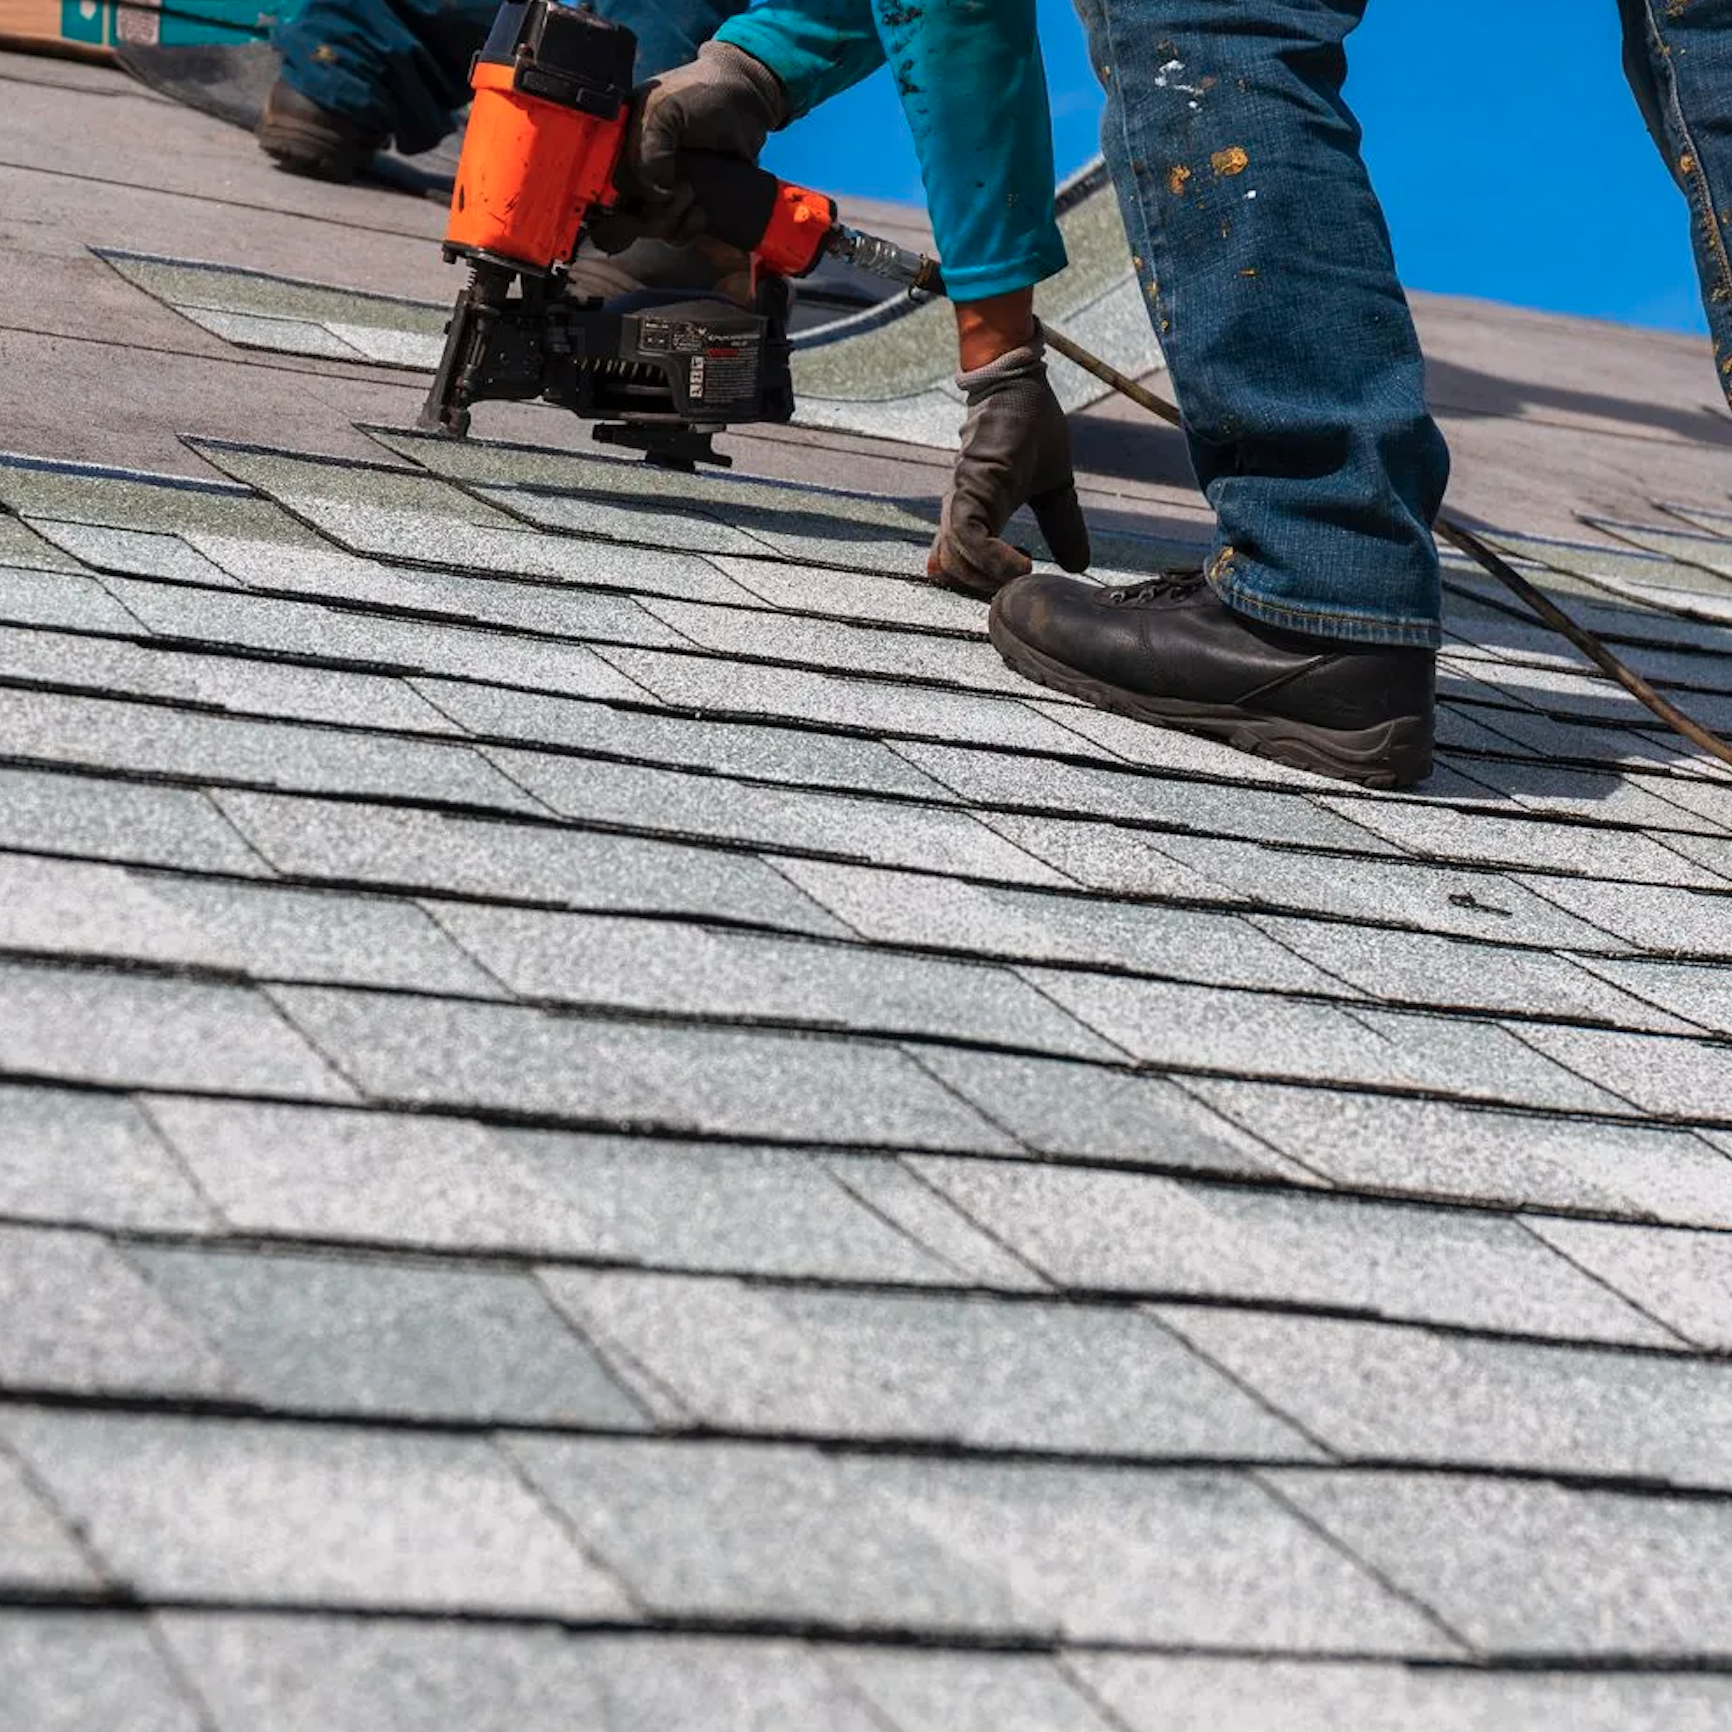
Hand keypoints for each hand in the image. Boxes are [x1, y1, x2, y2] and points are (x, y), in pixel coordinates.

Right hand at [592, 42, 787, 251]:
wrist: (745, 100)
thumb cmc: (701, 93)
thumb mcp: (665, 110)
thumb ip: (647, 151)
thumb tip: (653, 196)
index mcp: (620, 146)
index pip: (600, 187)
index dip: (610, 204)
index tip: (637, 201)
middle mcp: (636, 172)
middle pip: (625, 218)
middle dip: (651, 214)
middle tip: (679, 189)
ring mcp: (661, 191)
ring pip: (651, 229)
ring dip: (672, 220)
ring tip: (692, 193)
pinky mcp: (687, 206)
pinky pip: (677, 235)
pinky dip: (688, 231)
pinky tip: (701, 211)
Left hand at [928, 322, 1091, 594]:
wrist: (1022, 385)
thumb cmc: (1032, 429)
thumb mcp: (1055, 487)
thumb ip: (1062, 526)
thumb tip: (1079, 565)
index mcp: (979, 514)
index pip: (961, 564)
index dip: (982, 585)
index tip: (1017, 590)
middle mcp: (964, 511)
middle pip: (953, 571)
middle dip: (986, 589)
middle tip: (1023, 588)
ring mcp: (964, 499)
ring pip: (957, 559)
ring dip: (990, 579)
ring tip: (1026, 576)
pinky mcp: (972, 486)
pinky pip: (969, 536)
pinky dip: (992, 559)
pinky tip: (1023, 565)